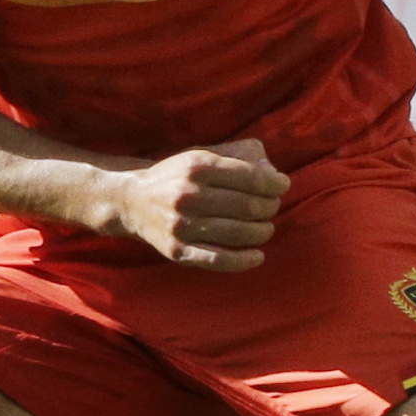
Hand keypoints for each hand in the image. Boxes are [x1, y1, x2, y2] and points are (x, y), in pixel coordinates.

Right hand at [105, 138, 286, 272]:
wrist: (133, 201)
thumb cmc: (177, 177)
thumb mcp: (201, 154)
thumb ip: (237, 156)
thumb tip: (272, 170)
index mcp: (197, 166)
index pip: (251, 177)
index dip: (275, 183)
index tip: (283, 185)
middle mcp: (188, 195)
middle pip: (249, 206)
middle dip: (270, 207)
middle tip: (272, 207)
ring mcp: (182, 225)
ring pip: (239, 232)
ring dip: (262, 231)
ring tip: (265, 228)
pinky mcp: (177, 250)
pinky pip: (218, 260)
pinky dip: (244, 260)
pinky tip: (257, 256)